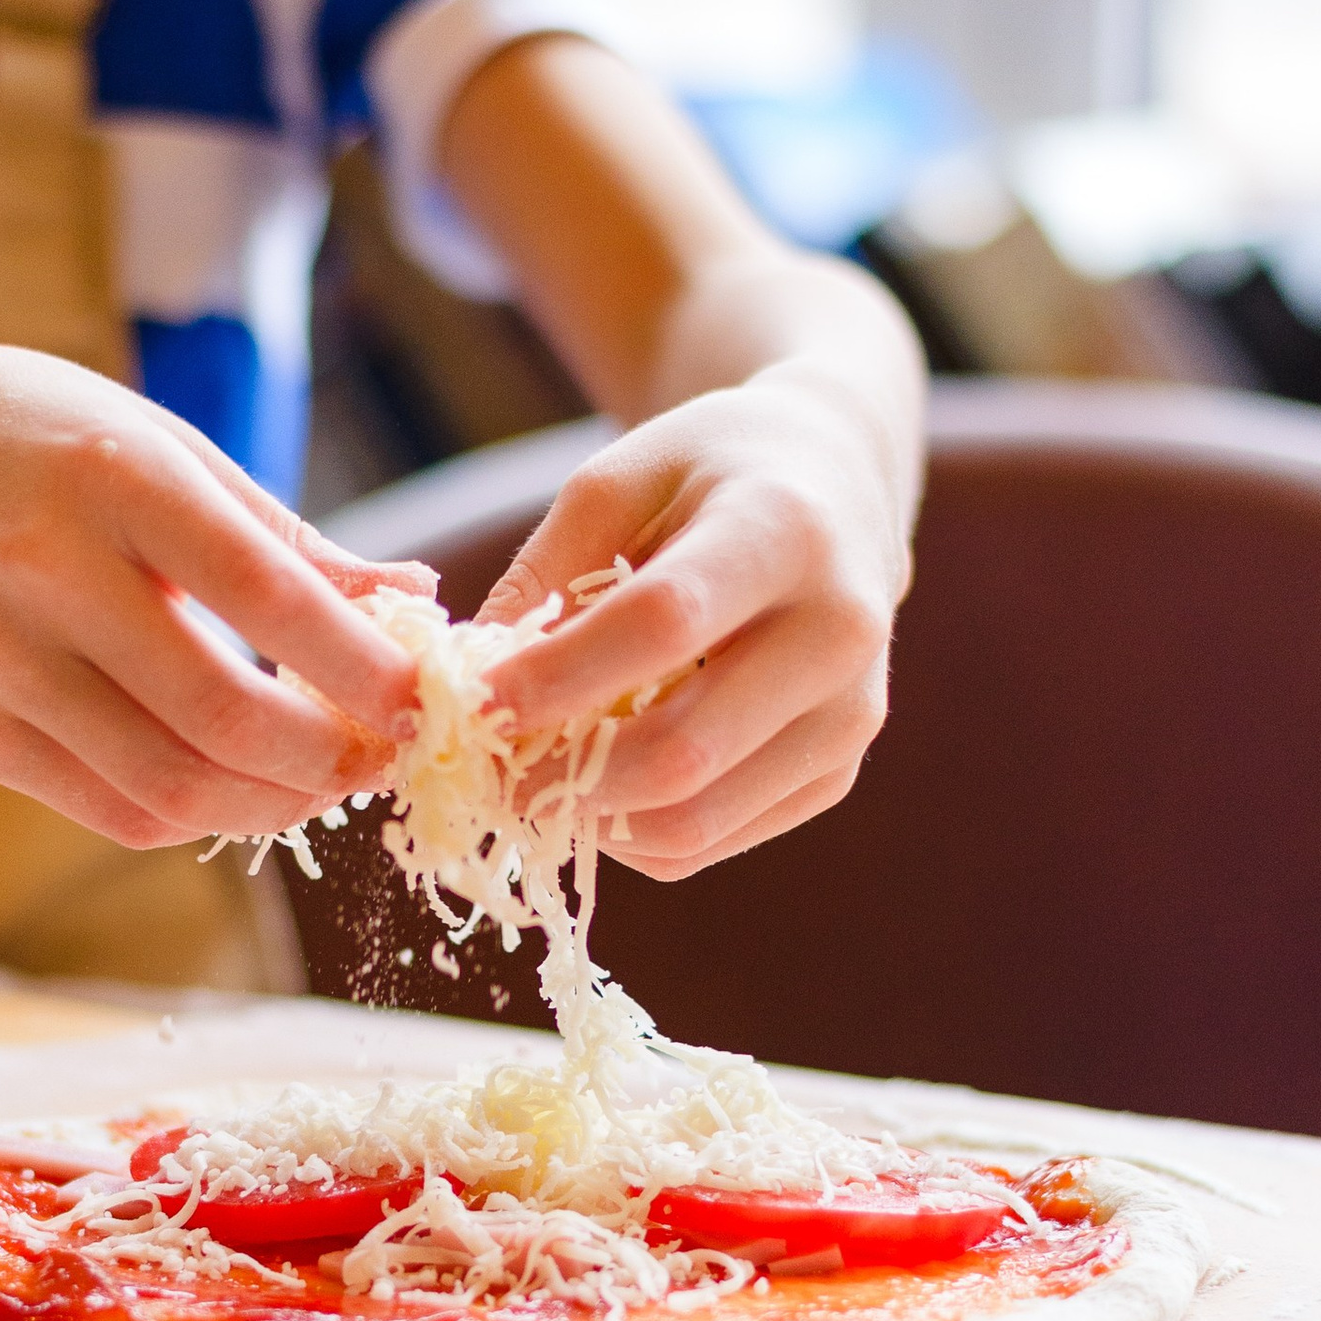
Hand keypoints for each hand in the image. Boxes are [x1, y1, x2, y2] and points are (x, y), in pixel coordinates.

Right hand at [0, 324, 426, 849]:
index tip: (423, 696)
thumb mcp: (161, 445)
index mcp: (111, 477)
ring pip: (169, 786)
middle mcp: (43, 572)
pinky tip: (237, 784)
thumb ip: (285, 535)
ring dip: (271, 802)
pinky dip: (195, 814)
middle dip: (330, 755)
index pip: (267, 598)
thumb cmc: (32, 433)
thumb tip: (416, 599)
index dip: (363, 667)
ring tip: (323, 776)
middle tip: (383, 750)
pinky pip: (108, 808)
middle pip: (222, 713)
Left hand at [476, 370, 913, 879]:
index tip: (476, 701)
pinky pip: (707, 841)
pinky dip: (627, 831)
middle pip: (683, 751)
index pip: (663, 624)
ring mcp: (849, 717)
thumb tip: (471, 691)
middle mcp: (838, 633)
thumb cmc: (707, 478)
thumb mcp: (617, 482)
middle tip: (483, 767)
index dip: (557, 677)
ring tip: (528, 775)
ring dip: (585, 817)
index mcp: (783, 532)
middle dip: (558, 777)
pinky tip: (592, 781)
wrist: (836, 493)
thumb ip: (544, 576)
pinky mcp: (834, 773)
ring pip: (692, 822)